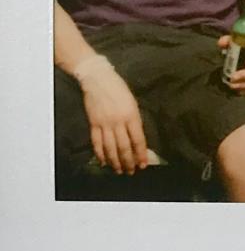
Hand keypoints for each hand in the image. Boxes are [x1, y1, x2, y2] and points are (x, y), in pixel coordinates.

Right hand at [76, 58, 148, 173]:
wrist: (99, 79)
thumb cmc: (119, 88)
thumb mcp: (133, 102)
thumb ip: (134, 120)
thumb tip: (137, 138)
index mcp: (132, 115)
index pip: (138, 139)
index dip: (141, 154)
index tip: (143, 164)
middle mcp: (118, 121)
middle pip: (124, 147)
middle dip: (129, 161)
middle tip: (131, 171)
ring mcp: (105, 124)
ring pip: (111, 148)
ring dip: (115, 162)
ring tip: (120, 170)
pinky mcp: (93, 124)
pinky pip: (97, 143)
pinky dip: (101, 154)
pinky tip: (104, 162)